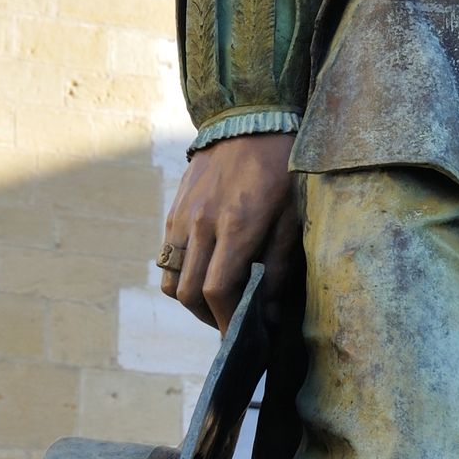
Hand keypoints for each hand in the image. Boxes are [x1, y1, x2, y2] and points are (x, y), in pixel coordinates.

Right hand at [160, 132, 298, 331]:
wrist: (249, 118)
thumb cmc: (281, 168)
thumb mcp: (292, 216)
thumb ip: (279, 267)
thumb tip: (270, 314)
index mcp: (236, 226)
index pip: (218, 291)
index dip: (227, 322)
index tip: (240, 339)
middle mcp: (202, 224)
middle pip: (189, 292)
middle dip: (209, 318)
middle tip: (230, 325)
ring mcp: (183, 216)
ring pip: (171, 277)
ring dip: (190, 300)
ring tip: (215, 303)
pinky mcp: (175, 209)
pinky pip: (167, 254)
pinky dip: (182, 273)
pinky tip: (205, 271)